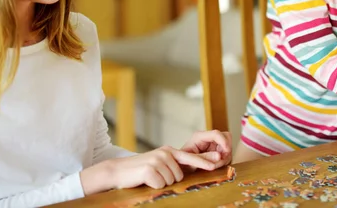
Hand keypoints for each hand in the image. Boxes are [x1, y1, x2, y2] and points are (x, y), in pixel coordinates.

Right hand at [80, 146, 219, 193]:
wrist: (119, 171)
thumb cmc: (141, 170)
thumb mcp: (159, 163)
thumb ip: (173, 164)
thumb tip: (187, 172)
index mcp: (169, 151)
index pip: (190, 157)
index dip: (204, 161)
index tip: (217, 162)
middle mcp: (165, 153)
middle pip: (180, 175)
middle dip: (170, 180)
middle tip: (156, 176)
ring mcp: (158, 161)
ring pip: (171, 181)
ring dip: (161, 183)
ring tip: (150, 177)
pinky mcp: (150, 170)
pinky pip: (161, 185)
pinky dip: (154, 186)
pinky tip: (145, 180)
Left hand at [181, 130, 232, 171]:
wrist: (180, 170)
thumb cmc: (182, 165)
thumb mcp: (191, 162)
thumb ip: (205, 158)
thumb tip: (219, 156)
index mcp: (199, 137)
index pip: (216, 134)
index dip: (224, 142)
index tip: (226, 152)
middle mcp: (208, 138)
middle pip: (226, 137)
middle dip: (226, 149)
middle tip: (221, 161)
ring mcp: (213, 144)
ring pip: (228, 146)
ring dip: (226, 156)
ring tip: (216, 166)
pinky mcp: (217, 151)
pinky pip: (227, 153)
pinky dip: (225, 160)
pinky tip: (217, 165)